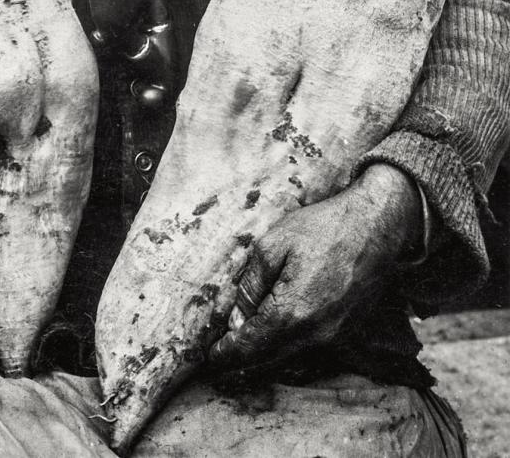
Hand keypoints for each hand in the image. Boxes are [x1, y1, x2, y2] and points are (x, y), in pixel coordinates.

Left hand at [208, 164, 421, 369]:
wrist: (376, 227)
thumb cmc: (323, 228)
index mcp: (291, 312)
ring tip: (242, 345)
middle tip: (220, 355)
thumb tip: (236, 316)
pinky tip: (275, 333)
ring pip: (289, 355)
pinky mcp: (347, 331)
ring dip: (264, 353)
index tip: (209, 356)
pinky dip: (288, 345)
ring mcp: (334, 336)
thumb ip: (251, 284)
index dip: (227, 354)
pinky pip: (309, 347)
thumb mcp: (273, 244)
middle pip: (269, 358)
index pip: (249, 346)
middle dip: (242, 358)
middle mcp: (315, 334)